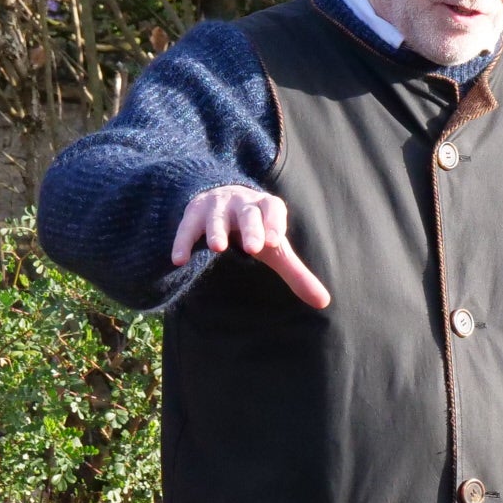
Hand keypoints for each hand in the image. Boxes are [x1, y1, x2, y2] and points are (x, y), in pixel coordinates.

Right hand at [172, 184, 331, 308]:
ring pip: (216, 217)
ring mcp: (216, 207)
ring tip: (217, 247)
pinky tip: (180, 260)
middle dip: (251, 228)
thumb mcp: (275, 249)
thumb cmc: (256, 230)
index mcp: (265, 208)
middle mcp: (242, 204)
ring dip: (216, 230)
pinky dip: (183, 242)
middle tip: (254, 247)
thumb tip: (323, 302)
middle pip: (248, 213)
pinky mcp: (193, 213)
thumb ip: (296, 273)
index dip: (274, 223)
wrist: (222, 200)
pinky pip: (187, 227)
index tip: (275, 241)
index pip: (273, 209)